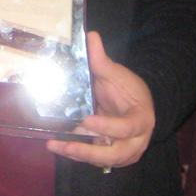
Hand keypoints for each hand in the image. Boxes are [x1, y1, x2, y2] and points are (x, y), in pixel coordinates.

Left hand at [46, 31, 154, 169]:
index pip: (126, 127)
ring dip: (78, 154)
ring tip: (55, 146)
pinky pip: (94, 158)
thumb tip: (90, 35)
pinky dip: (78, 153)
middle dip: (88, 151)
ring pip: (102, 160)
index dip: (107, 126)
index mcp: (141, 120)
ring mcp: (124, 153)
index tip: (86, 120)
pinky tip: (60, 146)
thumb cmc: (129, 90)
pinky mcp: (112, 156)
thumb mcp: (117, 74)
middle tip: (65, 144)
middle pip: (114, 154)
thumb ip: (102, 60)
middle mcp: (135, 142)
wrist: (139, 105)